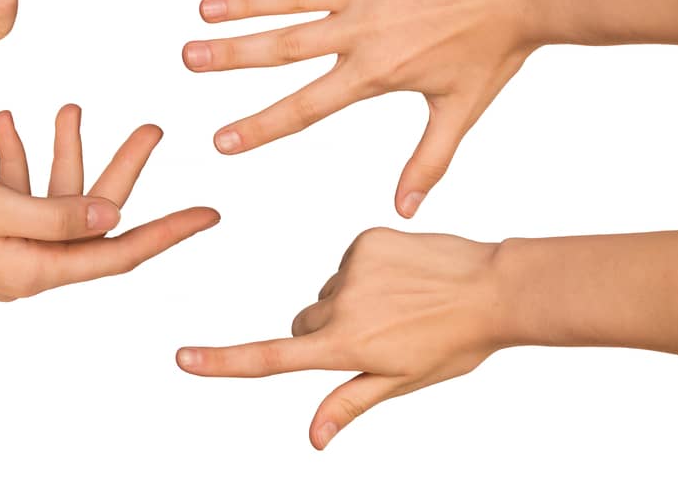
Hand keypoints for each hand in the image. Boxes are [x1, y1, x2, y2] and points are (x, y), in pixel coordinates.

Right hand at [0, 105, 219, 298]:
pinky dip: (18, 156)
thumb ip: (56, 213)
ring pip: (56, 198)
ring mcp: (0, 248)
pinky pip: (14, 192)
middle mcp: (24, 265)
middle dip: (123, 171)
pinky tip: (10, 119)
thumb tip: (114, 217)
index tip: (211, 213)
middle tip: (154, 127)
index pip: (118, 251)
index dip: (168, 231)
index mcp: (34, 269)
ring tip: (74, 106)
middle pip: (94, 219)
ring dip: (66, 152)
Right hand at [177, 228, 502, 449]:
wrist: (494, 287)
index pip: (272, 357)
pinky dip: (366, 271)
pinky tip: (404, 278)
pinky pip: (348, 262)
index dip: (224, 361)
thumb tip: (313, 439)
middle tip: (377, 337)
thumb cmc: (453, 343)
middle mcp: (340, 303)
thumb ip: (348, 403)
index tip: (183, 358)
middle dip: (324, 334)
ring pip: (328, 294)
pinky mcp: (366, 237)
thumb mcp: (402, 381)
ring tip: (403, 305)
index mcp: (347, 345)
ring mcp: (352, 265)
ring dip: (350, 302)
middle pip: (304, 324)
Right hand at [183, 0, 531, 217]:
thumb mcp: (459, 110)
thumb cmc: (495, 51)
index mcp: (375, 72)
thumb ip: (427, 161)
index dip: (260, 125)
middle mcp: (362, 28)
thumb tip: (404, 211)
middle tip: (188, 59)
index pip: (306, 106)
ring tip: (206, 6)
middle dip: (232, 56)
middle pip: (284, 45)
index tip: (221, 141)